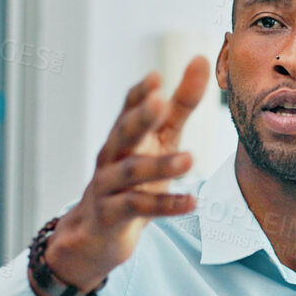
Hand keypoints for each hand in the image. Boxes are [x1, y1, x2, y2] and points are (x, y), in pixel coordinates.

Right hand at [31, 56, 209, 295]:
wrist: (96, 236)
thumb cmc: (133, 180)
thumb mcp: (159, 141)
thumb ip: (180, 105)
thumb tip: (200, 59)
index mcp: (123, 136)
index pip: (127, 108)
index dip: (139, 93)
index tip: (156, 76)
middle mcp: (111, 156)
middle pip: (123, 132)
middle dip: (139, 117)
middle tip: (159, 101)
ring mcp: (107, 186)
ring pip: (131, 172)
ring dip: (160, 166)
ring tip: (190, 160)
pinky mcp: (111, 215)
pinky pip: (137, 207)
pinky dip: (166, 206)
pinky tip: (192, 203)